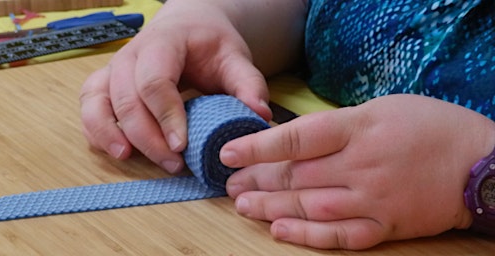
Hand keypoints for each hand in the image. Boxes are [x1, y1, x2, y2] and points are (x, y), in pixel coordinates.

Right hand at [79, 0, 280, 172]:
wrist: (187, 25)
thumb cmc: (208, 42)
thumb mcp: (234, 56)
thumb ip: (248, 84)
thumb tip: (260, 115)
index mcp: (163, 42)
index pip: (155, 80)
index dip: (166, 115)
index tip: (182, 145)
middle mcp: (131, 54)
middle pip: (126, 99)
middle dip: (147, 136)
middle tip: (172, 163)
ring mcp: (115, 68)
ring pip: (97, 101)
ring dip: (109, 133)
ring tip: (128, 157)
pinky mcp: (107, 82)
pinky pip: (90, 106)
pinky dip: (96, 129)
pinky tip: (116, 149)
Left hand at [220, 94, 494, 249]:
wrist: (478, 163)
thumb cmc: (429, 126)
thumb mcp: (382, 108)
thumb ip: (338, 125)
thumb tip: (295, 142)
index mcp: (359, 128)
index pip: (296, 138)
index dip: (257, 146)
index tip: (229, 152)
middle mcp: (361, 164)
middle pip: (296, 175)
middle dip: (257, 181)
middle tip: (230, 185)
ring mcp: (373, 198)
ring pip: (311, 206)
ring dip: (272, 208)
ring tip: (243, 206)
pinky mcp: (385, 225)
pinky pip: (340, 235)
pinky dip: (308, 235)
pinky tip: (280, 231)